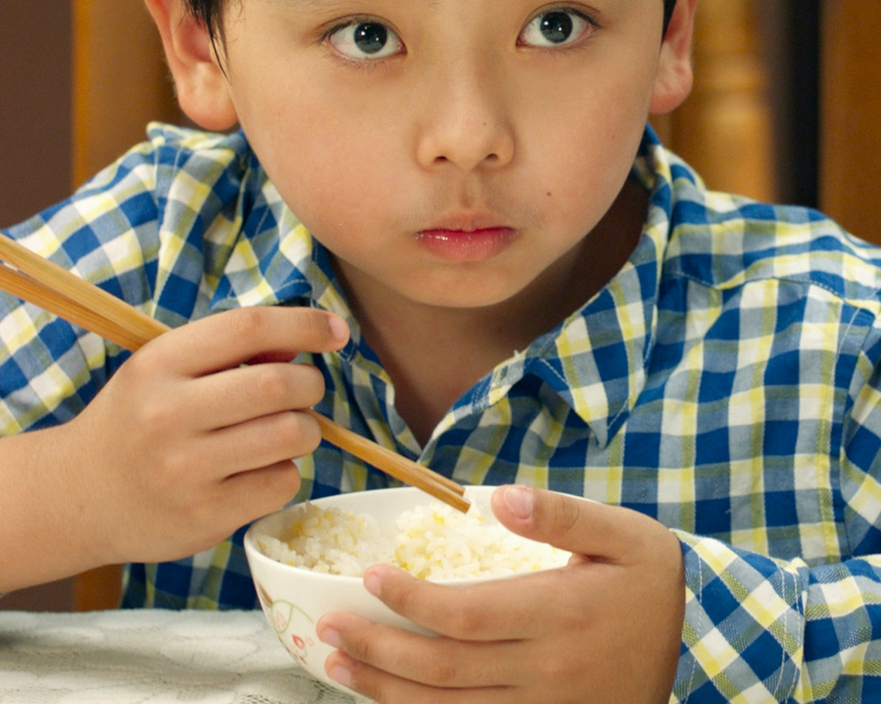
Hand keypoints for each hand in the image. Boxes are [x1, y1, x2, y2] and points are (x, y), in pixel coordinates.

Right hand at [61, 306, 348, 564]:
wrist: (77, 496)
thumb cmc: (137, 418)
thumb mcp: (165, 368)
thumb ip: (229, 351)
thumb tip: (302, 345)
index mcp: (160, 363)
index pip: (250, 328)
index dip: (305, 325)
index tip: (337, 331)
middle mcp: (169, 413)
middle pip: (279, 384)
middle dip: (310, 384)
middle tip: (303, 391)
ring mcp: (186, 470)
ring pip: (290, 434)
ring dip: (306, 428)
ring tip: (285, 430)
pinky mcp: (204, 516)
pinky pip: (281, 483)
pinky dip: (286, 471)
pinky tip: (261, 469)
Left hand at [317, 486, 684, 703]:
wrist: (703, 643)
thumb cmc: (652, 577)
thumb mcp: (621, 530)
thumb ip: (560, 513)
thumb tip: (501, 500)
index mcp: (558, 615)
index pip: (463, 615)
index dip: (409, 601)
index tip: (369, 577)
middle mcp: (546, 672)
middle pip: (443, 670)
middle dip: (378, 650)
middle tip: (329, 628)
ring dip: (386, 692)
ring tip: (339, 665)